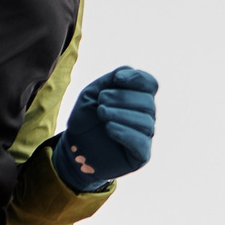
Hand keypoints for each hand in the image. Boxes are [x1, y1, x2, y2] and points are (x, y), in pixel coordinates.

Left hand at [55, 67, 157, 192]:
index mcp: (137, 99)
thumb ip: (110, 79)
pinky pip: (141, 142)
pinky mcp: (141, 155)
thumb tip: (131, 70)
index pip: (150, 84)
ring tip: (101, 115)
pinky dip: (124, 133)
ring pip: (146, 122)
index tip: (117, 79)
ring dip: (120, 114)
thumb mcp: (92, 93)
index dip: (137, 79)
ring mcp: (144, 136)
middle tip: (100, 104)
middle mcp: (145, 116)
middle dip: (122, 99)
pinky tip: (109, 128)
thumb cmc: (85, 120)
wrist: (74, 149)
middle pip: (147, 102)